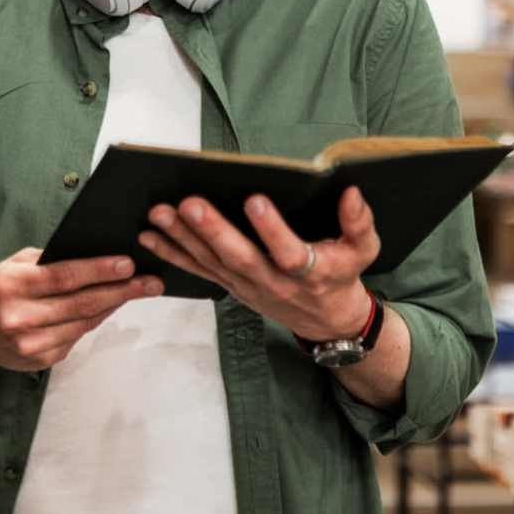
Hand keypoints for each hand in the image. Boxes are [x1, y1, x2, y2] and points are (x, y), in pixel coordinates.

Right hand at [0, 248, 163, 370]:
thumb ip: (50, 260)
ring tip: (139, 291)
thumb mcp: (15, 265)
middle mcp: (19, 317)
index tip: (128, 264)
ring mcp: (30, 343)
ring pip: (84, 322)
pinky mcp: (41, 359)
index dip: (99, 271)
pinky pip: (77, 336)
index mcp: (11, 286)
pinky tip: (112, 306)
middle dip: (121, 291)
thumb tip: (97, 254)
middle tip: (150, 282)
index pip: (63, 277)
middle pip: (81, 303)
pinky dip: (97, 320)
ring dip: (115, 305)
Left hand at [138, 186, 379, 340]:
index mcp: (309, 271)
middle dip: (212, 230)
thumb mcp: (364, 250)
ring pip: (212, 262)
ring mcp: (248, 286)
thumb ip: (359, 223)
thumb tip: (352, 193)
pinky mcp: (231, 286)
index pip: (289, 252)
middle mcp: (274, 281)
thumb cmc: (342, 275)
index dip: (272, 229)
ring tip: (159, 213)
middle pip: (240, 257)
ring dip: (183, 238)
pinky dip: (172, 253)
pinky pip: (198, 270)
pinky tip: (149, 236)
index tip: (255, 200)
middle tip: (189, 204)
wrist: (327, 320)